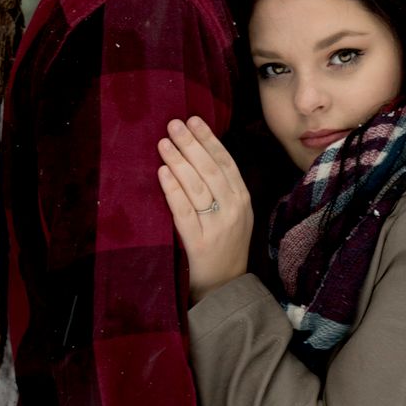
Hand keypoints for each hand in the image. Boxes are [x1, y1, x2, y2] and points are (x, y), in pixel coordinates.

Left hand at [157, 115, 253, 303]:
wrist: (226, 285)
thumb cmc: (226, 244)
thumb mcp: (235, 213)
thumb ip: (223, 187)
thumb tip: (200, 152)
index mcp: (242, 198)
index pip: (225, 162)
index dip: (209, 139)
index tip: (194, 119)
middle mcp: (233, 209)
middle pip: (210, 169)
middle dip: (191, 143)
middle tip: (174, 124)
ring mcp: (217, 225)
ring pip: (197, 186)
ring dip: (179, 161)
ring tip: (164, 142)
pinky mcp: (198, 241)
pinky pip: (184, 210)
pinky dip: (173, 190)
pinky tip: (163, 172)